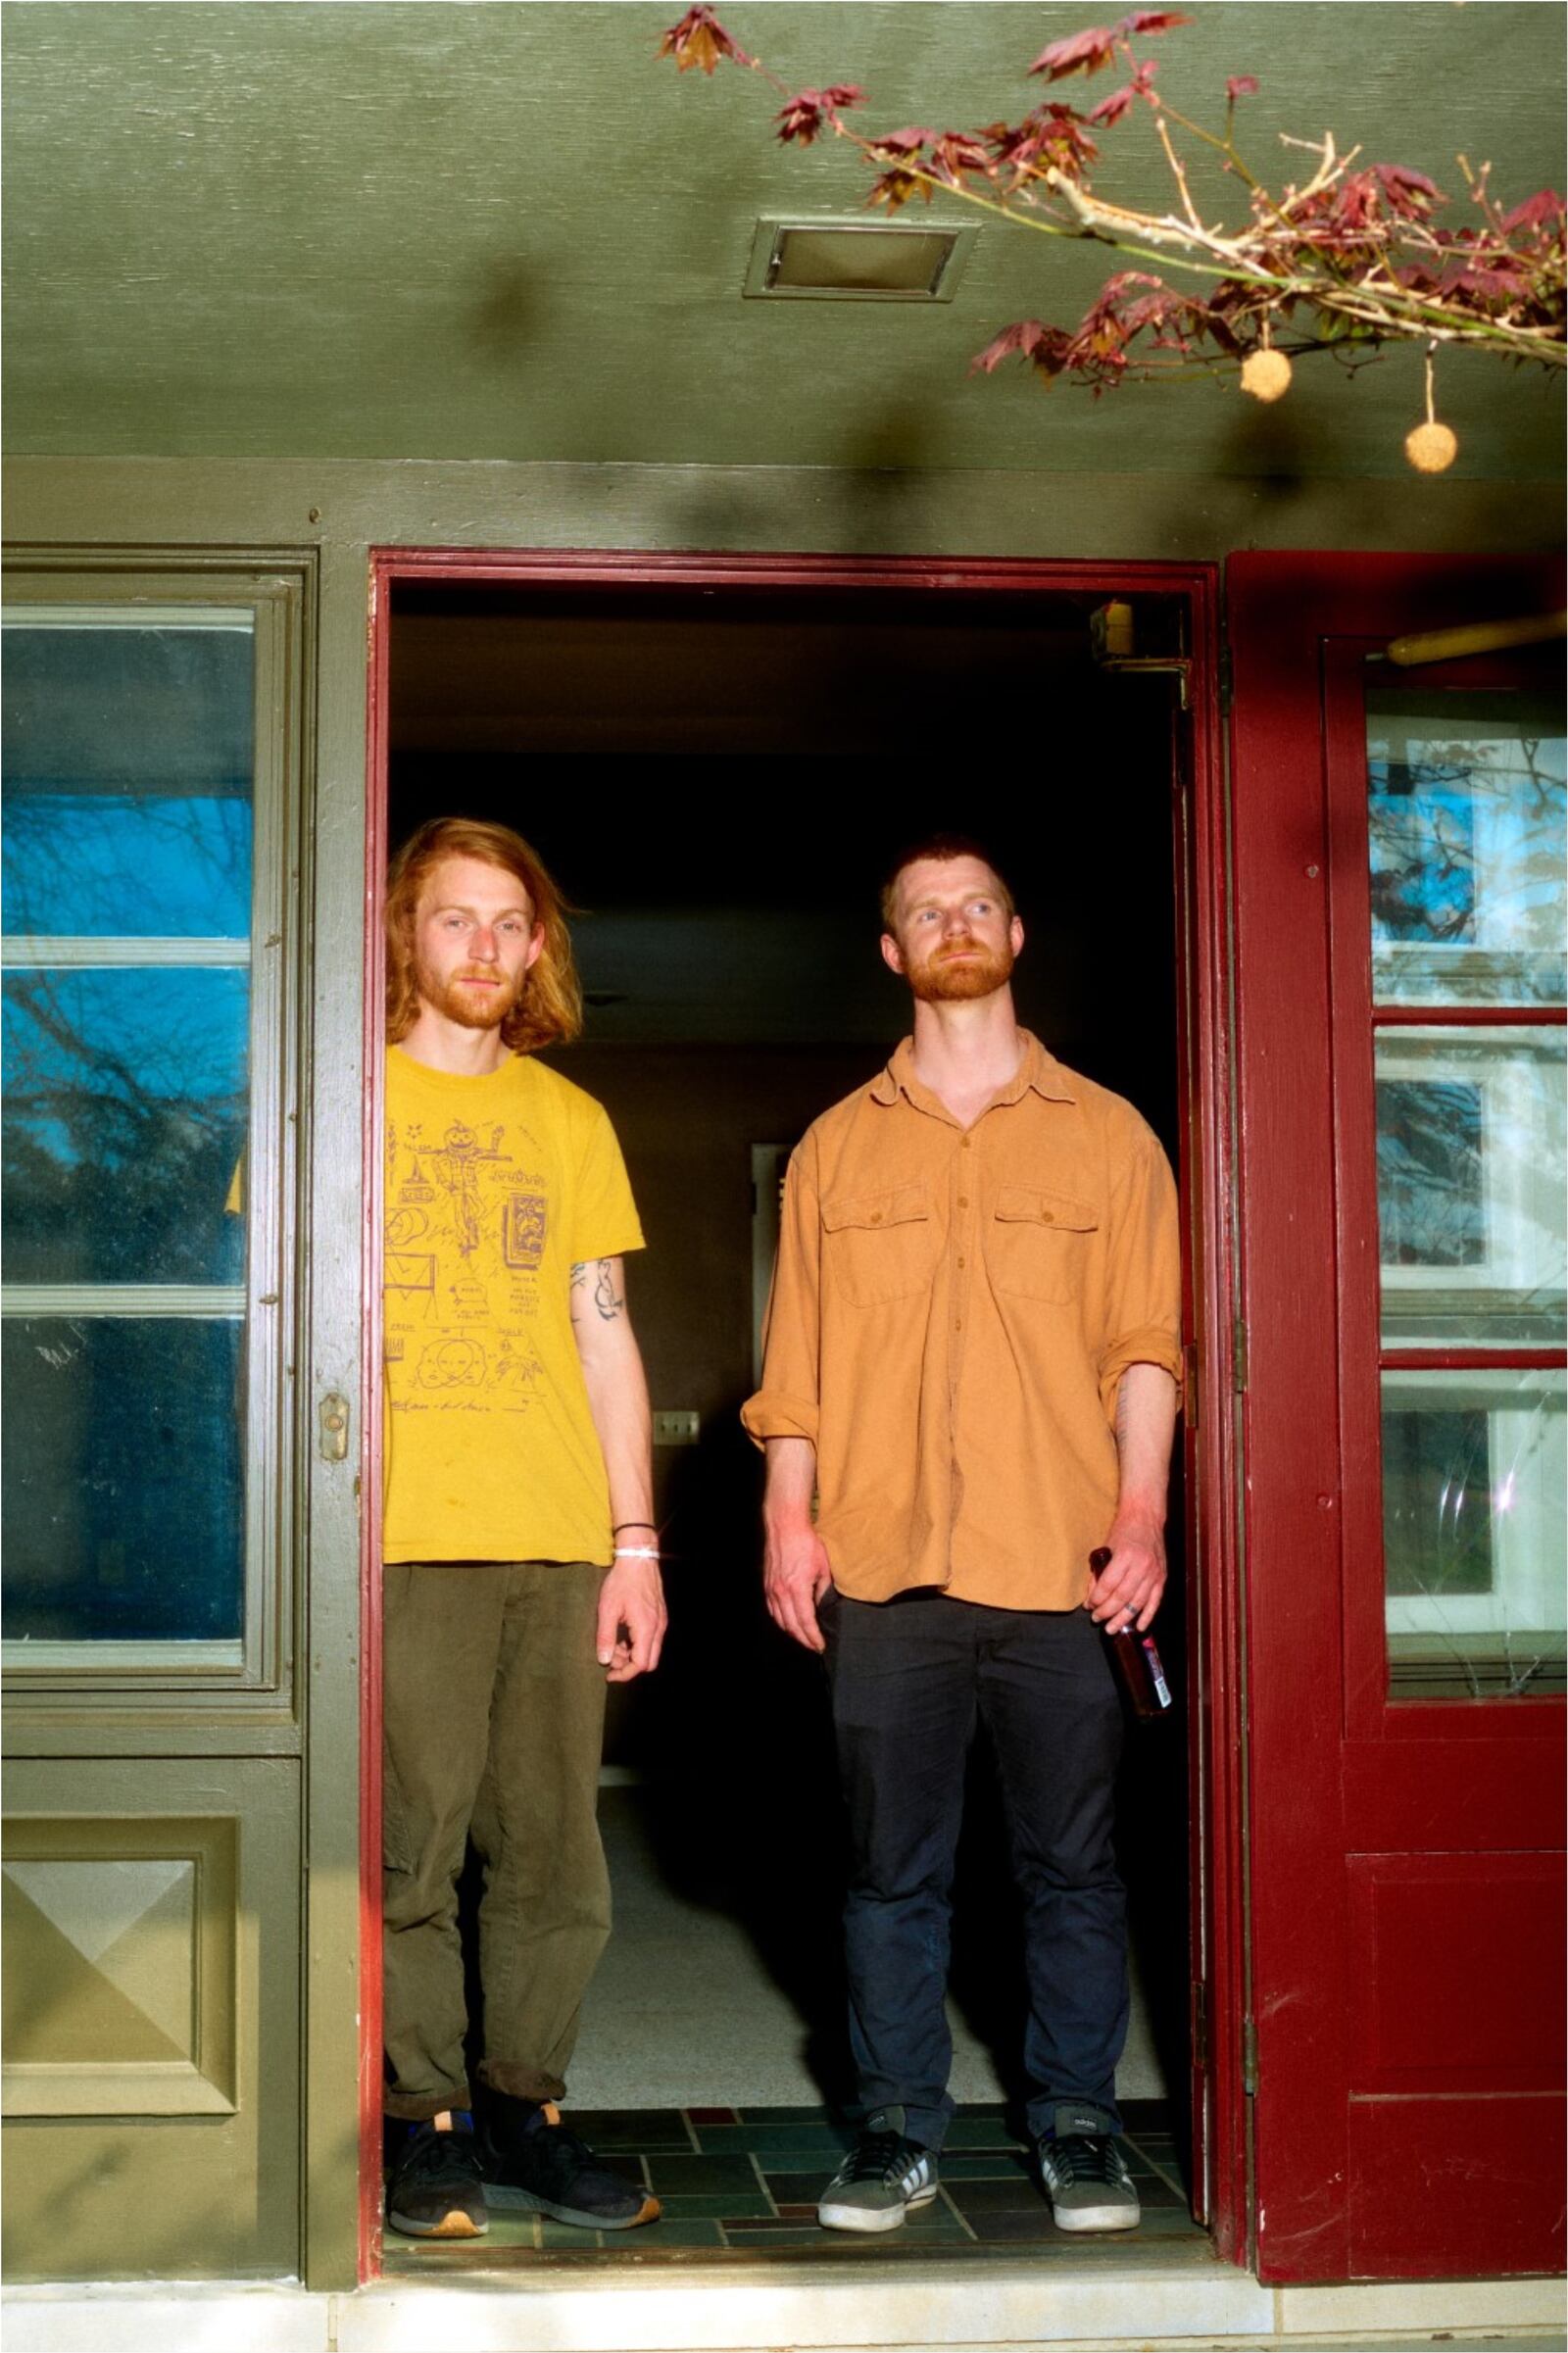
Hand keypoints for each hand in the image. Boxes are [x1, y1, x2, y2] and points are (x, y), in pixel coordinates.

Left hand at [595, 1554, 666, 1682]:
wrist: (638, 1559)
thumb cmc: (622, 1581)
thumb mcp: (607, 1609)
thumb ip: (606, 1637)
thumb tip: (604, 1660)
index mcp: (646, 1628)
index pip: (641, 1664)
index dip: (625, 1673)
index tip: (609, 1674)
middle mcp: (658, 1628)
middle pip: (650, 1662)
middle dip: (630, 1666)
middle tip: (611, 1660)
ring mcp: (661, 1622)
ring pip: (651, 1651)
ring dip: (633, 1655)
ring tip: (614, 1646)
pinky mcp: (660, 1616)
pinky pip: (652, 1639)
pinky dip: (638, 1644)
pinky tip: (623, 1636)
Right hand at [764, 1516, 833, 1653]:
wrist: (785, 1526)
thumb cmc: (806, 1543)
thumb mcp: (823, 1567)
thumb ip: (823, 1589)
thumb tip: (822, 1605)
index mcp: (797, 1588)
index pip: (806, 1622)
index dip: (813, 1637)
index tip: (820, 1645)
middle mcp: (782, 1592)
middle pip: (792, 1626)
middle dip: (804, 1640)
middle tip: (814, 1646)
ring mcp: (772, 1589)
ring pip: (780, 1620)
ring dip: (792, 1632)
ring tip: (803, 1638)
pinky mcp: (767, 1584)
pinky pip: (772, 1609)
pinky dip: (780, 1620)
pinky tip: (787, 1623)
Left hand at [1088, 1511, 1165, 1634]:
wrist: (1145, 1517)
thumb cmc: (1124, 1530)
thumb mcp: (1106, 1547)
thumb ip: (1099, 1572)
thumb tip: (1092, 1595)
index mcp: (1125, 1556)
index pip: (1108, 1585)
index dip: (1096, 1599)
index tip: (1089, 1605)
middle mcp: (1142, 1566)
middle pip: (1122, 1597)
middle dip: (1107, 1611)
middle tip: (1096, 1618)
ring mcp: (1154, 1573)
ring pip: (1137, 1603)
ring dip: (1123, 1618)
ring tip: (1111, 1628)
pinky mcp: (1162, 1578)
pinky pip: (1155, 1602)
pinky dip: (1147, 1616)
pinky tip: (1138, 1627)